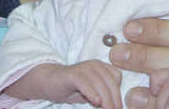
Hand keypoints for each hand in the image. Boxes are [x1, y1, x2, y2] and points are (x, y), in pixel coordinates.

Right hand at [6, 61, 122, 108]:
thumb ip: (103, 95)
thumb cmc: (73, 88)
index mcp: (101, 67)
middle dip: (115, 99)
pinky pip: (85, 82)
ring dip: (106, 99)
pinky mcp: (73, 74)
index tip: (118, 107)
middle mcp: (94, 64)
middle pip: (110, 82)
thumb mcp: (92, 92)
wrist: (49, 82)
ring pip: (100, 83)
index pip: (117, 78)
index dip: (119, 93)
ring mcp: (83, 68)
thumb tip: (115, 106)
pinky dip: (92, 92)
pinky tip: (96, 102)